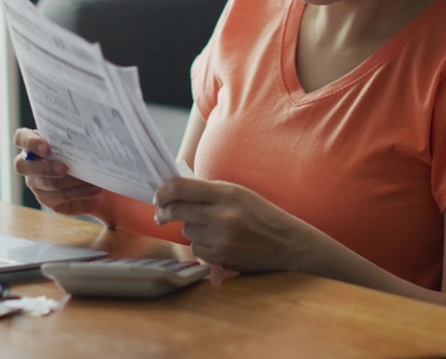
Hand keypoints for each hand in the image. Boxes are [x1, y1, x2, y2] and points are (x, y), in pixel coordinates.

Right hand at [13, 128, 103, 215]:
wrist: (93, 178)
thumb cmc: (81, 153)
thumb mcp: (76, 144)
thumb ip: (71, 141)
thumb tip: (83, 142)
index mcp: (33, 143)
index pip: (21, 138)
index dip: (30, 143)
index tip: (46, 148)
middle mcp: (29, 163)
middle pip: (24, 166)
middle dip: (45, 168)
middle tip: (65, 168)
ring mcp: (35, 183)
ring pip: (47, 183)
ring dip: (71, 181)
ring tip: (90, 179)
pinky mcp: (47, 199)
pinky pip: (61, 196)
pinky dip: (80, 191)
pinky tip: (94, 189)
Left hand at [152, 177, 304, 272]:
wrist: (287, 242)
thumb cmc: (260, 213)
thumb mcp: (237, 192)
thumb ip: (208, 190)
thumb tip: (174, 191)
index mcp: (226, 194)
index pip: (180, 188)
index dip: (163, 191)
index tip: (158, 196)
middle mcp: (221, 216)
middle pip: (176, 210)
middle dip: (164, 212)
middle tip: (161, 214)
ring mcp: (221, 239)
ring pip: (186, 231)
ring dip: (191, 228)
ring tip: (212, 227)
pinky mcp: (222, 257)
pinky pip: (196, 249)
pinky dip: (202, 245)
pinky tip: (218, 242)